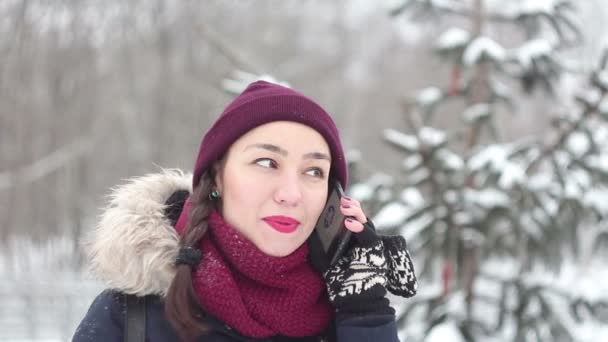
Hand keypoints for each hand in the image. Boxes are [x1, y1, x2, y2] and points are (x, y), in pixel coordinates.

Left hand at [322, 197, 416, 320]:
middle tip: (341, 200)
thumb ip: (319, 243)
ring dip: (356, 212)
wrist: (353, 300)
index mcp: (351, 238)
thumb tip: (307, 229)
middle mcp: (362, 239)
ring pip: (366, 222)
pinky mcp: (375, 252)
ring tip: (345, 206)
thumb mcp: (324, 257)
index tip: (333, 197)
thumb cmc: (338, 280)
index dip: (343, 207)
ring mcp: (370, 245)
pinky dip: (360, 229)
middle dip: (350, 206)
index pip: (349, 217)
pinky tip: (349, 224)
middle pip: (359, 216)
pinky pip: (370, 237)